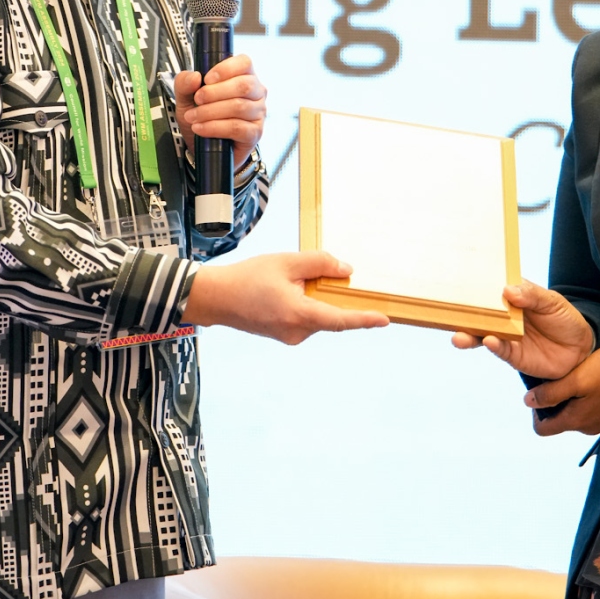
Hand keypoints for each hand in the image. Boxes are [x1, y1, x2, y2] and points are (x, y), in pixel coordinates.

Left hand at [175, 54, 265, 167]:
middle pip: (243, 85)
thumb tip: (194, 76)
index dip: (225, 69)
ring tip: (193, 117)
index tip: (206, 79)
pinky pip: (237, 127)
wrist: (204, 146)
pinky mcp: (254, 132)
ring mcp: (258, 113)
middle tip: (197, 100)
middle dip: (215, 92)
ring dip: (210, 112)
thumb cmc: (201, 117)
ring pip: (239, 107)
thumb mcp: (186, 98)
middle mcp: (255, 93)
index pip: (244, 63)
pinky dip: (214, 127)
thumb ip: (184, 83)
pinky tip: (201, 128)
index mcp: (243, 76)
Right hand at [184, 251, 388, 344]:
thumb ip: (319, 264)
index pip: (340, 320)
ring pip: (316, 315)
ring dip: (313, 297)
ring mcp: (289, 336)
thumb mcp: (286, 262)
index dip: (364, 319)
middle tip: (308, 274)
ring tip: (285, 279)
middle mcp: (296, 332)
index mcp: (299, 315)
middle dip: (329, 294)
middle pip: (328, 314)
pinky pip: (304, 318)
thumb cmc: (248, 278)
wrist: (215, 298)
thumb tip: (347, 270)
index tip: (384, 319)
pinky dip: (304, 303)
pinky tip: (282, 289)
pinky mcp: (282, 334)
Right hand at [450, 280, 593, 379]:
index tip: (457, 285)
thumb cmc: (565, 318)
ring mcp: (507, 336)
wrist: (581, 348)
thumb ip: (532, 295)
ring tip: (458, 337)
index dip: (474, 288)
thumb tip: (508, 290)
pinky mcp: (514, 355)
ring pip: (482, 335)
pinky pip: (500, 350)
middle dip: (462, 316)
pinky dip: (493, 346)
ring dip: (469, 336)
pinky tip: (488, 341)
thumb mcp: (552, 302)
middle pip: (479, 315)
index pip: (490, 291)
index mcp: (513, 298)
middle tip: (447, 314)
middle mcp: (505, 317)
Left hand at [524, 345, 599, 435]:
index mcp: (575, 421)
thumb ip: (551, 393)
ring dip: (568, 400)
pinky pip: (587, 411)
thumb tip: (527, 402)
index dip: (534, 413)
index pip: (542, 430)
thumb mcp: (576, 379)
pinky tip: (588, 382)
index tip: (538, 392)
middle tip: (555, 379)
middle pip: (558, 421)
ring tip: (572, 378)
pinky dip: (582, 400)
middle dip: (552, 403)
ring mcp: (599, 423)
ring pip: (573, 415)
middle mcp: (586, 428)